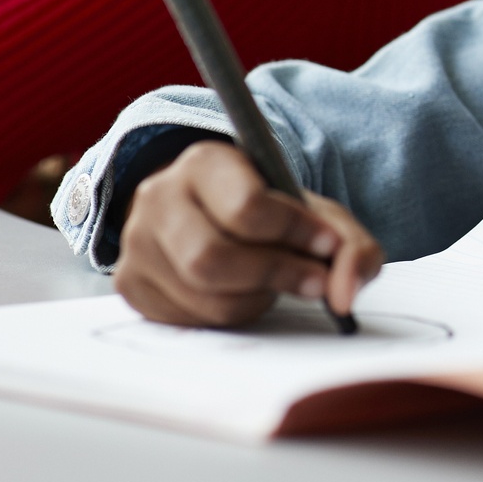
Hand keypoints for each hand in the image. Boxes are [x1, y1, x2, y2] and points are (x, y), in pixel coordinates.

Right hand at [114, 141, 383, 326]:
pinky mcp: (132, 284)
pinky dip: (228, 314)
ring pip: (204, 295)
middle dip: (275, 275)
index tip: (328, 245)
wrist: (214, 216)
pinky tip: (241, 293)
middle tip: (314, 282)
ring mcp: (137, 243)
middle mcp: (158, 196)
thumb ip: (350, 247)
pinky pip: (187, 319)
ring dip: (255, 298)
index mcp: (205, 162)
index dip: (294, 232)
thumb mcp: (318, 216)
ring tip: (273, 281)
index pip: (246, 205)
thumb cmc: (272, 215)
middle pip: (214, 258)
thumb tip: (344, 295)